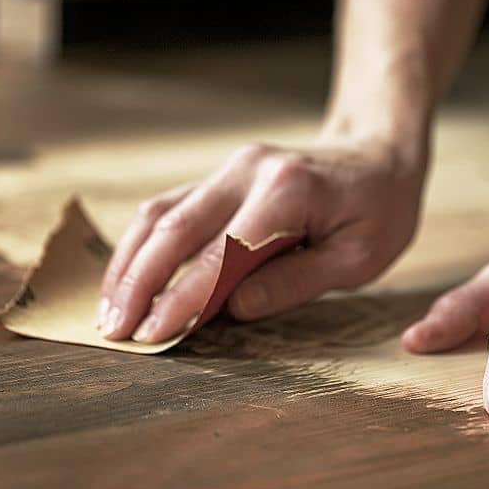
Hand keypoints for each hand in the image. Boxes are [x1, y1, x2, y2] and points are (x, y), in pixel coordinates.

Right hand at [98, 135, 426, 342]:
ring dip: (130, 262)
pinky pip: (172, 207)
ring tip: (109, 309)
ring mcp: (231, 167)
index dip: (182, 298)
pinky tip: (130, 275)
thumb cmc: (380, 209)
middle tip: (113, 330)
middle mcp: (248, 171)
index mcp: (287, 191)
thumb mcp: (359, 257)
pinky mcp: (223, 174)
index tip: (152, 336)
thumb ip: (296, 282)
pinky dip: (145, 243)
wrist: (378, 153)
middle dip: (138, 282)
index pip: (221, 253)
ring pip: (160, 213)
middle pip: (173, 226)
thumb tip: (231, 309)